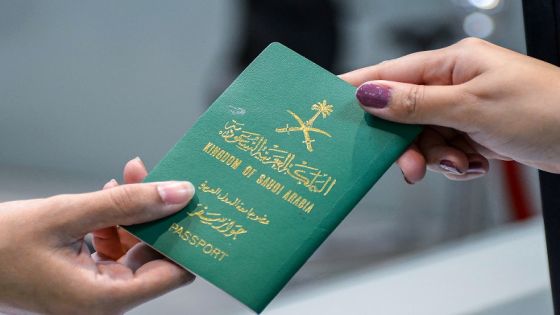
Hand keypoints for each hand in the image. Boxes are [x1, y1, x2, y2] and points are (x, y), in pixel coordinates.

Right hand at [0, 158, 194, 314]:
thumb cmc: (0, 245)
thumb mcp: (68, 214)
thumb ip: (127, 204)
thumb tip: (179, 194)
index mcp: (106, 298)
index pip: (174, 273)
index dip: (187, 238)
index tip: (196, 205)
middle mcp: (107, 299)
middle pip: (156, 254)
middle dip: (159, 214)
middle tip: (159, 178)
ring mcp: (97, 289)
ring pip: (136, 246)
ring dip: (135, 211)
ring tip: (130, 177)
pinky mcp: (87, 276)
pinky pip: (116, 246)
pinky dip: (116, 220)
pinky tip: (110, 194)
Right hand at [340, 37, 559, 182]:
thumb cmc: (546, 110)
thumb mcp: (473, 107)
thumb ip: (416, 104)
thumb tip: (370, 94)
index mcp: (453, 63)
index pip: (392, 73)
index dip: (361, 88)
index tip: (330, 100)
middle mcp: (455, 83)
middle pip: (406, 114)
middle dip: (409, 143)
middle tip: (412, 167)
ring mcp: (465, 108)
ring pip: (425, 137)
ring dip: (438, 157)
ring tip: (461, 163)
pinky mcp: (475, 131)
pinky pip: (446, 150)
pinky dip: (456, 163)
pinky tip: (476, 164)